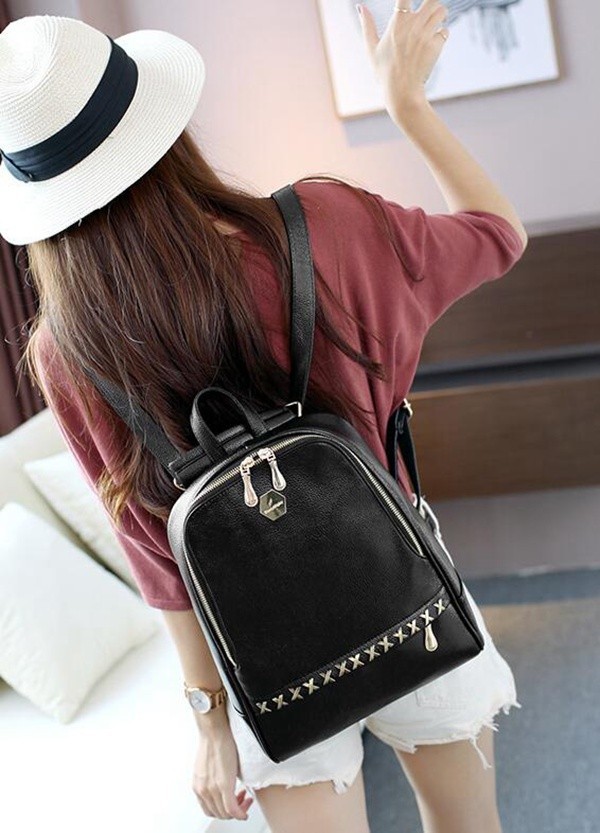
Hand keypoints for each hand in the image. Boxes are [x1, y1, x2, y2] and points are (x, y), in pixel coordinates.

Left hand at [191, 710, 253, 820]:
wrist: (214, 730)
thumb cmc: (213, 741)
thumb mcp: (207, 766)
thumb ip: (212, 779)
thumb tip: (222, 782)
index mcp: (198, 786)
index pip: (210, 810)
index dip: (222, 810)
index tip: (232, 802)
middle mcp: (203, 790)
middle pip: (218, 814)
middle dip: (232, 812)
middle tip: (242, 801)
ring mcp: (212, 789)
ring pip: (226, 814)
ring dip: (238, 811)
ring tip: (245, 800)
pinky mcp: (224, 785)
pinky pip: (232, 810)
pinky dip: (241, 813)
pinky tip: (246, 810)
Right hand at [357, 0, 448, 120]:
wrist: (401, 92)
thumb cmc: (384, 72)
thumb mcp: (371, 49)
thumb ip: (367, 25)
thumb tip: (360, 7)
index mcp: (397, 23)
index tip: (409, 3)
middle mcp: (413, 25)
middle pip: (431, 0)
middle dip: (432, 3)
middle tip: (430, 11)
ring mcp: (426, 35)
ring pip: (441, 11)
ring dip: (440, 14)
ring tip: (436, 23)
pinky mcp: (436, 46)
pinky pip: (445, 31)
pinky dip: (442, 34)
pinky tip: (435, 41)